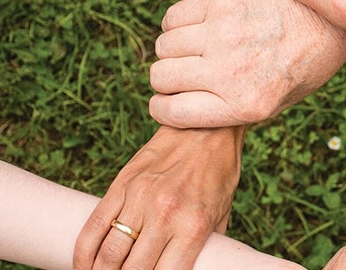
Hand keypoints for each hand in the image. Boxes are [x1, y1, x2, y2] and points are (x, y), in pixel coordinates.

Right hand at [73, 126, 243, 268]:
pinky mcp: (122, 184)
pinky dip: (84, 253)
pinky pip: (94, 225)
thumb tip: (197, 268)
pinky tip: (84, 265)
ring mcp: (140, 198)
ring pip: (109, 253)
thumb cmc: (219, 173)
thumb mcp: (222, 213)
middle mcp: (165, 214)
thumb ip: (205, 245)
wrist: (207, 128)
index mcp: (194, 226)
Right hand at [149, 0, 345, 127]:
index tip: (166, 102)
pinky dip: (176, 24)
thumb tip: (185, 108)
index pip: (171, 112)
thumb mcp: (276, 104)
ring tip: (193, 49)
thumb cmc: (302, 66)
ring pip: (164, 46)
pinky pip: (173, 17)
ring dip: (172, 50)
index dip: (162, 108)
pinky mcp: (223, 2)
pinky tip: (196, 27)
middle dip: (166, 79)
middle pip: (161, 77)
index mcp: (245, 105)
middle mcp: (230, 72)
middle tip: (184, 74)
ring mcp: (224, 34)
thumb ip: (232, 110)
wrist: (328, 21)